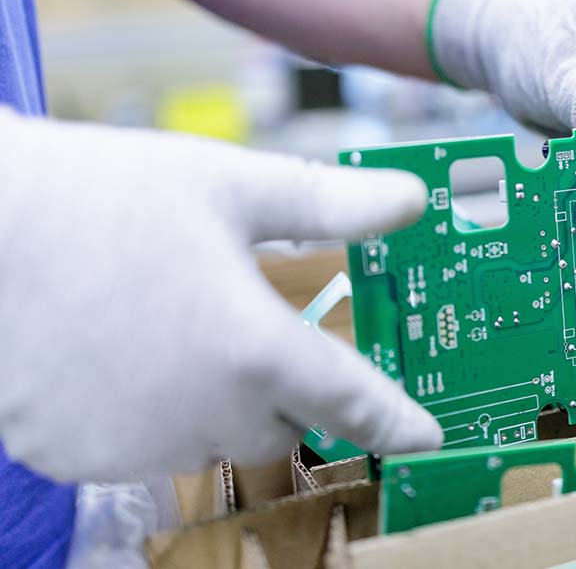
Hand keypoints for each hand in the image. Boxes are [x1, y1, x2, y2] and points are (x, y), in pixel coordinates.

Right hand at [0, 109, 441, 481]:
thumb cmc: (108, 195)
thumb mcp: (232, 184)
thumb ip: (332, 202)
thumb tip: (411, 201)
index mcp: (256, 352)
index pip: (354, 404)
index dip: (398, 421)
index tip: (427, 437)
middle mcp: (205, 414)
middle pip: (281, 421)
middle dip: (279, 382)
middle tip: (237, 318)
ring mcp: (138, 446)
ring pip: (213, 435)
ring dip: (213, 397)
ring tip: (166, 323)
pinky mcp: (80, 459)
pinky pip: (146, 446)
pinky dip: (149, 412)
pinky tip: (118, 354)